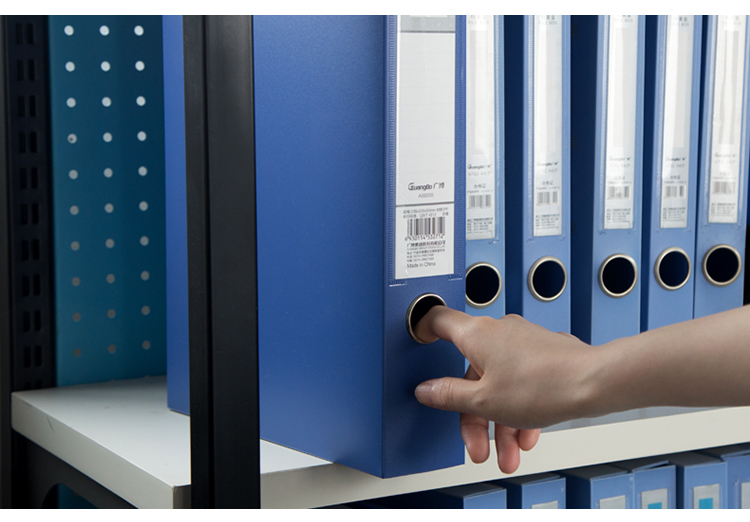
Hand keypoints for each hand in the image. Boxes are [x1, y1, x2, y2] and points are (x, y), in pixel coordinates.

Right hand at [413, 306, 597, 472]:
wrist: (595, 383)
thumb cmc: (544, 384)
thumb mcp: (484, 401)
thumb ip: (449, 396)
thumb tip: (426, 390)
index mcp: (476, 334)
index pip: (438, 321)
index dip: (424, 330)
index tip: (418, 341)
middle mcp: (498, 331)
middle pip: (470, 372)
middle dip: (475, 416)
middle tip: (478, 445)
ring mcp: (523, 341)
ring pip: (499, 383)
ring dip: (501, 422)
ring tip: (509, 452)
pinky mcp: (544, 353)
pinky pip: (521, 382)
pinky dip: (519, 409)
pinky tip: (527, 434)